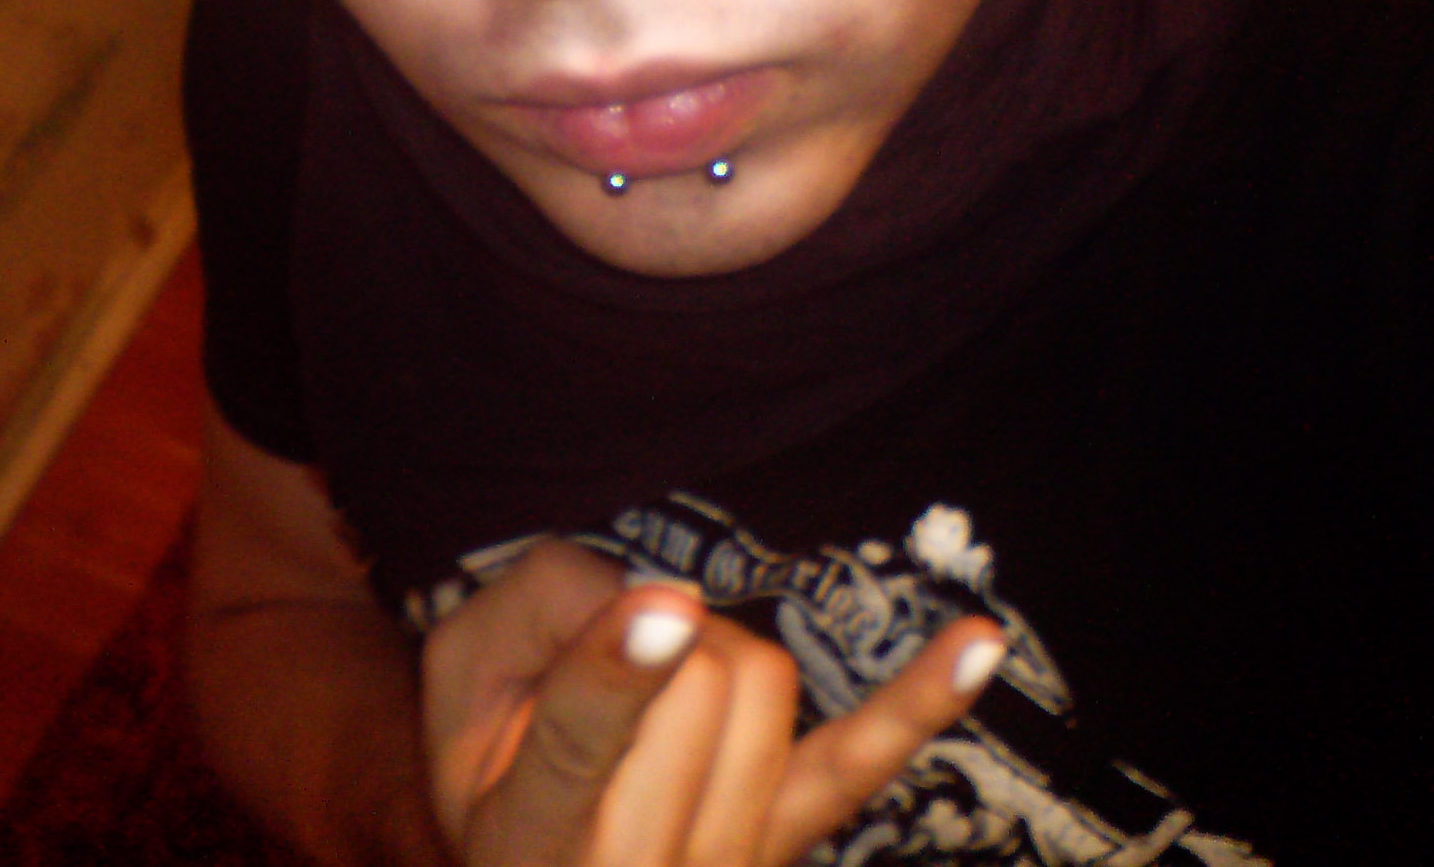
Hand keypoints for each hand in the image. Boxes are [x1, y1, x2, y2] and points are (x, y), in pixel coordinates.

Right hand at [422, 540, 1002, 865]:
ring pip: (762, 689)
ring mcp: (730, 861)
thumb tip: (649, 594)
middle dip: (660, 634)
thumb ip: (528, 614)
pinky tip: (976, 640)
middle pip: (695, 684)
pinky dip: (918, 702)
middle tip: (612, 653)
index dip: (619, 671)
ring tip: (662, 687)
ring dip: (714, 653)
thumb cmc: (492, 757)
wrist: (550, 858)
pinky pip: (857, 764)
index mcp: (531, 834)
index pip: (578, 746)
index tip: (663, 603)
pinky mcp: (786, 835)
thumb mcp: (457, 683)